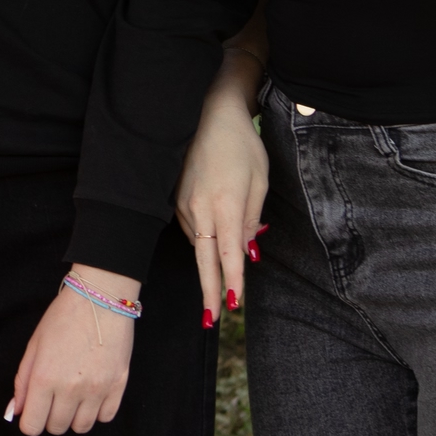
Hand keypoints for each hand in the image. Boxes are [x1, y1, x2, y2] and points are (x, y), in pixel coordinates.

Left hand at [8, 268, 137, 435]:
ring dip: (73, 417)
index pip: (32, 426)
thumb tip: (16, 412)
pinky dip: (96, 412)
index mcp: (45, 378)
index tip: (32, 412)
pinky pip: (105, 417)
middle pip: (56, 428)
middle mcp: (71, 389)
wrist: (100, 300)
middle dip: (49, 418)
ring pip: (81, 427)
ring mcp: (98, 390)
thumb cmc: (62, 319)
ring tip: (72, 397)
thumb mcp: (34, 346)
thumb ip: (23, 382)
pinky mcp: (118, 386)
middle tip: (52, 398)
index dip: (29, 422)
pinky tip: (91, 395)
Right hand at [179, 60, 269, 326]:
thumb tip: (247, 250)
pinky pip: (193, 229)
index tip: (233, 305)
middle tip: (211, 320)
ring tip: (223, 282)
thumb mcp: (259, 182)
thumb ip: (251, 218)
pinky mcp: (176, 200)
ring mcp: (183, 205)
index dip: (231, 281)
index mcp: (224, 206)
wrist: (207, 115)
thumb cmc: (241, 147)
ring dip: (211, 263)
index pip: (228, 254)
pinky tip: (215, 238)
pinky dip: (205, 241)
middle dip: (209, 291)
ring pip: (199, 244)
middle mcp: (198, 210)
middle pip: (203, 260)